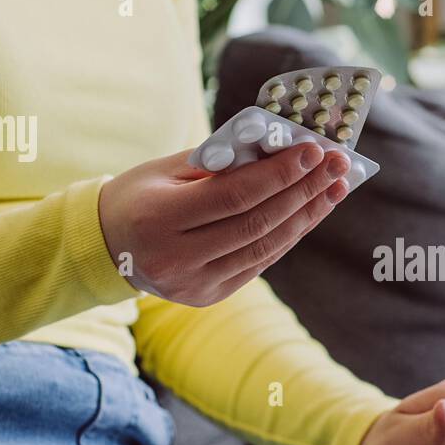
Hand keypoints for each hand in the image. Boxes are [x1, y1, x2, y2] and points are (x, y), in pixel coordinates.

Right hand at [97, 142, 348, 304]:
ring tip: (334, 188)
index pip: (234, 196)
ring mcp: (193, 284)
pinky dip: (287, 236)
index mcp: (159, 219)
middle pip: (257, 223)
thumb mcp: (166, 170)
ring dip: (306, 216)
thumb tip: (279, 147)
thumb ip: (218, 161)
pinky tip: (310, 212)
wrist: (107, 246)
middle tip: (338, 165)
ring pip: (264, 248)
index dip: (279, 174)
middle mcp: (176, 258)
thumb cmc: (140, 195)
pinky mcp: (208, 297)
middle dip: (303, 191)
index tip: (313, 151)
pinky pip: (258, 263)